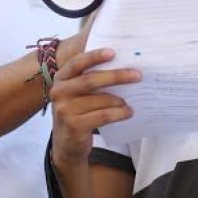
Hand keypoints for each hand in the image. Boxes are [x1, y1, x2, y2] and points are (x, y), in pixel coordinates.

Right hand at [49, 45, 140, 166]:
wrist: (66, 145)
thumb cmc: (78, 112)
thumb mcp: (77, 93)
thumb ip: (90, 78)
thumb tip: (122, 64)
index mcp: (61, 78)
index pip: (77, 63)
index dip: (94, 56)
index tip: (113, 52)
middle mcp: (59, 92)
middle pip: (90, 80)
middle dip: (117, 76)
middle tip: (137, 75)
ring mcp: (64, 110)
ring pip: (100, 99)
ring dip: (120, 99)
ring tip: (132, 100)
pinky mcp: (74, 126)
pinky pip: (103, 116)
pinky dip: (119, 113)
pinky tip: (128, 112)